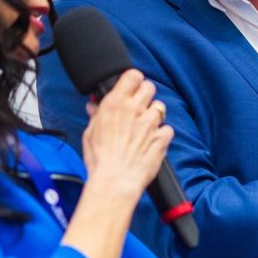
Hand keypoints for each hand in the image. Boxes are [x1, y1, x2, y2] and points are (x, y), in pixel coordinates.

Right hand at [79, 69, 171, 203]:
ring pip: (160, 107)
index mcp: (115, 104)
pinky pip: (168, 128)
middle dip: (145, 95)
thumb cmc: (100, 160)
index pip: (132, 75)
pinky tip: (152, 141)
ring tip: (144, 127)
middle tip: (138, 107)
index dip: (133, 80)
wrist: (115, 181)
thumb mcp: (90, 133)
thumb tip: (94, 107)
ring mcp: (150, 123)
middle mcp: (135, 109)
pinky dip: (162, 134)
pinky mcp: (161, 137)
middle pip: (149, 87)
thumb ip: (96, 116)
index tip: (131, 87)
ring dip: (154, 114)